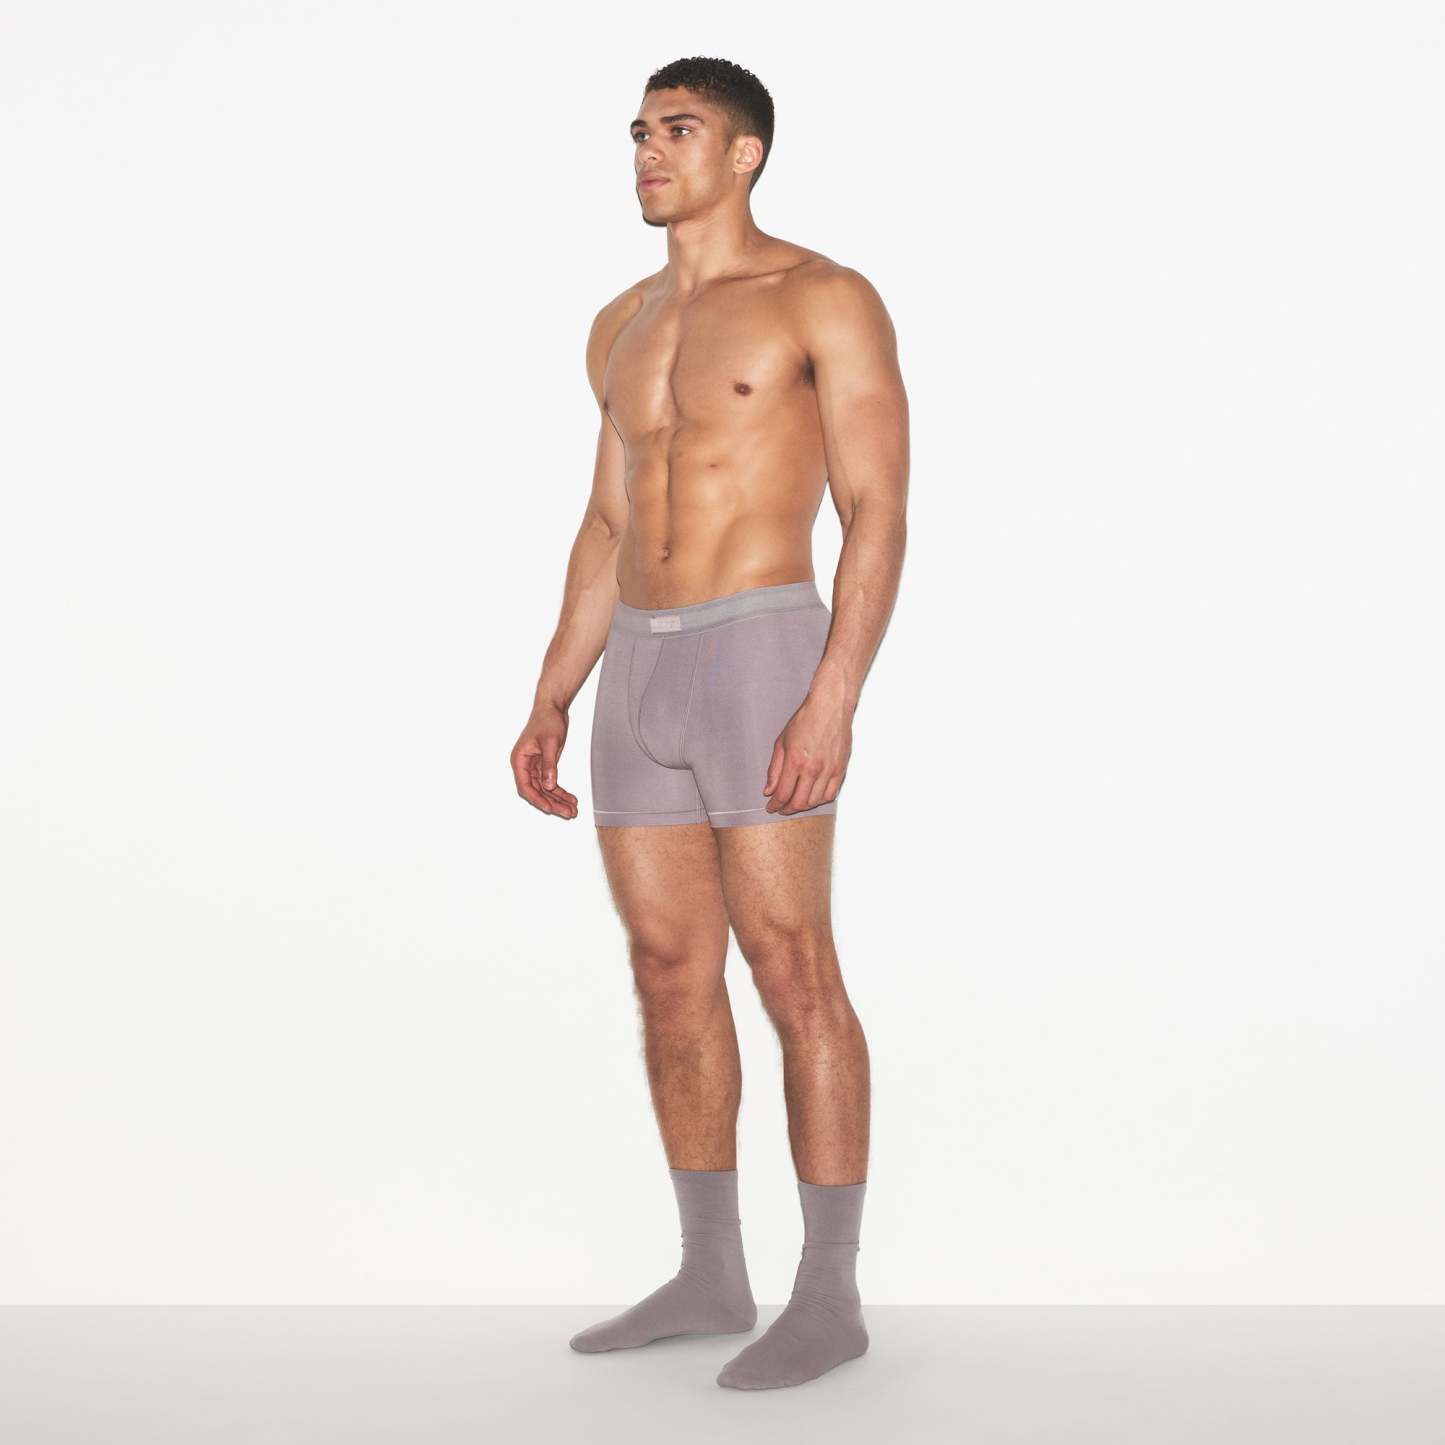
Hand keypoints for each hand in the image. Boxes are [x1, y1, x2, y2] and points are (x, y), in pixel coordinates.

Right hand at [511, 702, 578, 818]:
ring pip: (545, 789)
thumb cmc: (547, 720)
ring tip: (573, 810)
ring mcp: (534, 766)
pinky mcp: (544, 765)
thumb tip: (549, 784)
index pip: (525, 786)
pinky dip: (561, 791)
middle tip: (567, 813)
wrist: (553, 707)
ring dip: (558, 800)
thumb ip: (549, 765)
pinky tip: (571, 799)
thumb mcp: (550, 743)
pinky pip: (551, 782)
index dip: (537, 799)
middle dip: (552, 803)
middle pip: (537, 790)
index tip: (550, 809)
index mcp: (519, 759)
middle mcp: (525, 765)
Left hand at [763, 696, 850, 813]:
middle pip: (799, 802)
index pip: (783, 794)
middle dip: (787, 809)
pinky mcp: (840, 769)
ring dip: (803, 806)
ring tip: (795, 803)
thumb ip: (774, 769)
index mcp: (795, 762)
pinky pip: (831, 794)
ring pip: (815, 801)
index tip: (771, 806)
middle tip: (781, 808)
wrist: (829, 708)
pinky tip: (812, 796)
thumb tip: (769, 790)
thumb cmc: (805, 720)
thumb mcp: (781, 743)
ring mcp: (828, 770)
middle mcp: (813, 769)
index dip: (775, 804)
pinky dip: (820, 800)